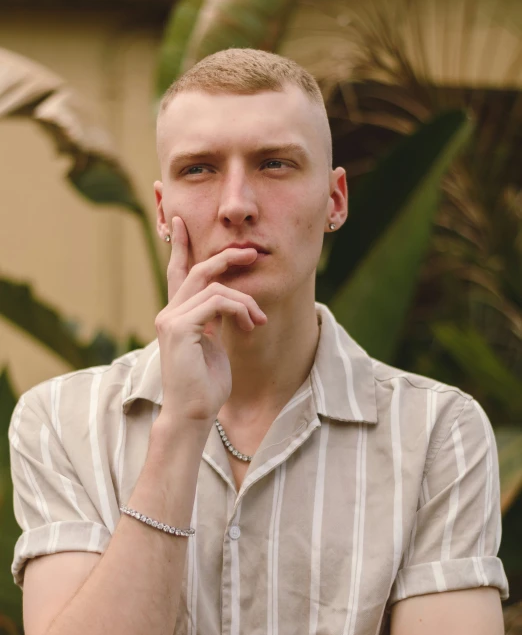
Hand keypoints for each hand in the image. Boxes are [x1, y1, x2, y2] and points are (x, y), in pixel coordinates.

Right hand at [155, 216, 266, 423]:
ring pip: (214, 286)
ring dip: (245, 300)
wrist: (192, 414)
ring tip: (258, 319)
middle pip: (198, 270)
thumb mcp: (213, 346)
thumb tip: (230, 304)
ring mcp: (171, 319)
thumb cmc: (205, 386)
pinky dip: (240, 309)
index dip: (181, 246)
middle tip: (252, 253)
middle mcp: (168, 312)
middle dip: (227, 257)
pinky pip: (217, 301)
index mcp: (176, 315)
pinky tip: (250, 325)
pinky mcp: (179, 327)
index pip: (177, 272)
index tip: (180, 220)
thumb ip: (215, 321)